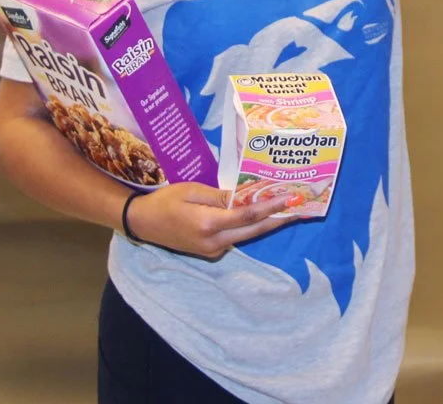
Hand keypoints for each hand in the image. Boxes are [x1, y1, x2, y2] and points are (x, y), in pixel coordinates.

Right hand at [125, 182, 292, 258]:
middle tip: (301, 208)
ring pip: (246, 236)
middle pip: (253, 230)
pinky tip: (260, 216)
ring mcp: (212, 250)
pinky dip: (249, 227)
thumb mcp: (192, 191)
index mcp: (209, 224)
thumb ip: (220, 196)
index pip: (248, 215)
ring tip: (287, 210)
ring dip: (267, 223)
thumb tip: (245, 196)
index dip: (272, 207)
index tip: (291, 198)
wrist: (142, 223)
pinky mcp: (210, 252)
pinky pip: (235, 238)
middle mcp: (214, 242)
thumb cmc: (165, 201)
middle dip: (279, 219)